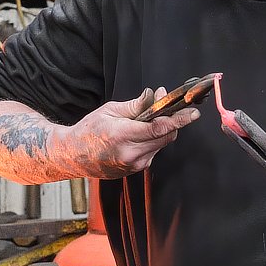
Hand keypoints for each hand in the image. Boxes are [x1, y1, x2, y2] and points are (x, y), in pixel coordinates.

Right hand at [63, 88, 199, 178]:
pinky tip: (141, 133)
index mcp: (122, 136)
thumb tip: (154, 96)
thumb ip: (136, 106)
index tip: (192, 114)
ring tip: (149, 118)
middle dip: (171, 120)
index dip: (178, 120)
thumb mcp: (110, 111)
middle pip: (165, 136)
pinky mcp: (136, 169)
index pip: (158, 128)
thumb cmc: (88, 131)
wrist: (73, 156)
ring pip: (161, 143)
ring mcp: (135, 164)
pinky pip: (153, 151)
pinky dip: (153, 140)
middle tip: (166, 104)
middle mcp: (131, 153)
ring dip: (162, 130)